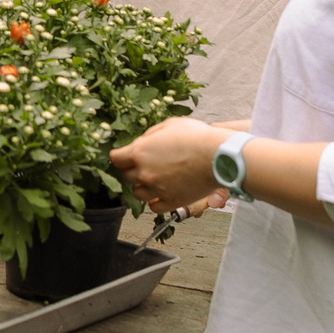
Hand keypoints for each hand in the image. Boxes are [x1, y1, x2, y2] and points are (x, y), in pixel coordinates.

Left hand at [109, 117, 231, 211]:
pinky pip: (154, 207)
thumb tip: (143, 142)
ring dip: (142, 186)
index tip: (124, 157)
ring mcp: (157, 189)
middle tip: (143, 165)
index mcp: (139, 152)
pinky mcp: (171, 201)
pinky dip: (154, 201)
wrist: (218, 155)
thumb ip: (150, 135)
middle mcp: (144, 172)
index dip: (120, 156)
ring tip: (153, 179)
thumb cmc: (197, 137)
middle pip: (125, 176)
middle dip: (132, 169)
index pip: (115, 159)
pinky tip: (160, 194)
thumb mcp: (169, 125)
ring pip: (137, 193)